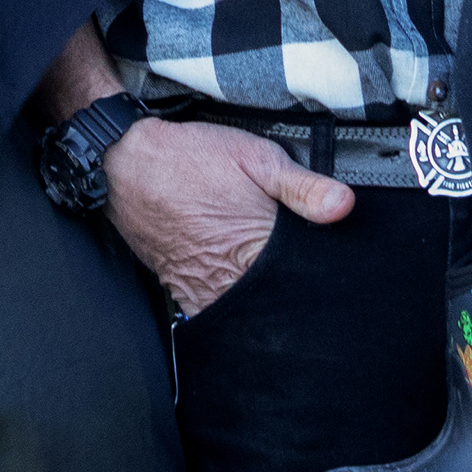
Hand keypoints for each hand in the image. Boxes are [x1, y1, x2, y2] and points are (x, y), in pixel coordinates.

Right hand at [101, 119, 356, 316]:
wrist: (127, 163)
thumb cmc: (191, 159)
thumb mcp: (256, 157)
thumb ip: (303, 186)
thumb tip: (344, 206)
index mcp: (256, 250)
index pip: (303, 282)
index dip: (319, 275)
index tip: (327, 269)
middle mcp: (229, 280)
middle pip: (275, 302)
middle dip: (289, 290)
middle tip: (295, 271)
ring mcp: (201, 292)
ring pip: (244, 315)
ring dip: (258, 300)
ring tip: (261, 273)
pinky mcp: (180, 294)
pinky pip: (213, 313)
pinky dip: (228, 303)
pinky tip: (233, 280)